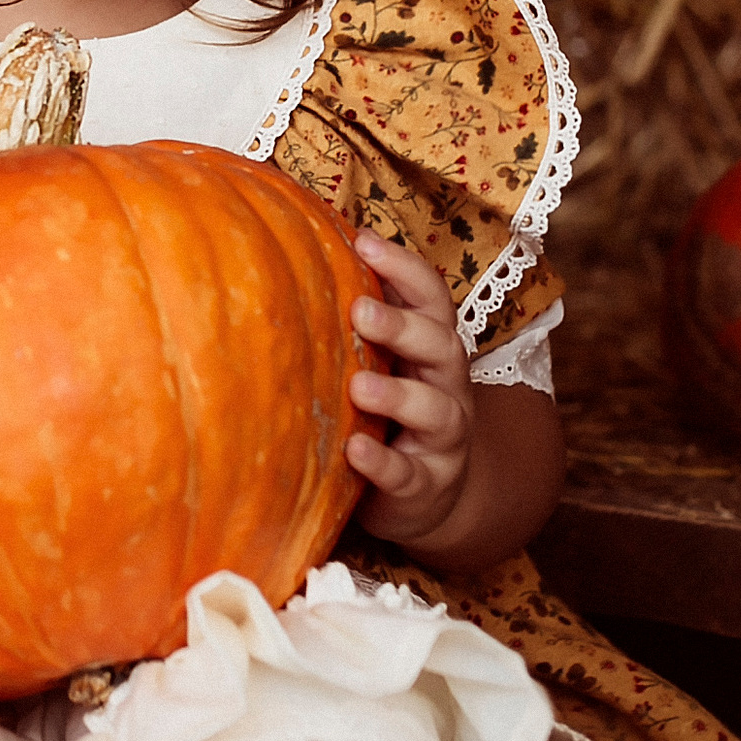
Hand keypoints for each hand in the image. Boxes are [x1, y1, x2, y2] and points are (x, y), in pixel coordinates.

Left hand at [345, 230, 475, 558]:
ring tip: (358, 386)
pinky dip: (383, 463)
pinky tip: (354, 450)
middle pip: (442, 347)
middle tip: (360, 310)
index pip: (432, 298)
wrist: (430, 498)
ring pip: (436, 411)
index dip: (405, 268)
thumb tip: (293, 251)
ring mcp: (443, 440)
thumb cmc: (391, 413)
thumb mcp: (383, 363)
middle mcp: (448, 387)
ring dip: (398, 395)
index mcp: (433, 348)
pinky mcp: (426, 486)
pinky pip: (409, 475)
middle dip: (404, 326)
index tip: (363, 242)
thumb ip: (355, 322)